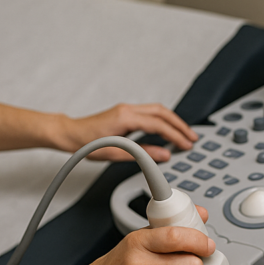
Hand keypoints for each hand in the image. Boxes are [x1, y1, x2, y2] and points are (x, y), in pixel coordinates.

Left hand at [59, 103, 197, 161]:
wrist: (71, 134)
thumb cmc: (86, 143)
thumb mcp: (116, 154)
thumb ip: (142, 154)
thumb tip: (163, 155)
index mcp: (126, 118)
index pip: (158, 124)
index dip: (175, 135)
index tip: (186, 144)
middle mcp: (128, 110)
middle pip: (162, 112)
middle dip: (180, 124)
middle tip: (192, 137)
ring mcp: (126, 109)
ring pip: (157, 110)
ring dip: (173, 121)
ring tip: (184, 134)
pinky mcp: (125, 113)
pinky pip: (150, 113)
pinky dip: (163, 120)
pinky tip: (168, 130)